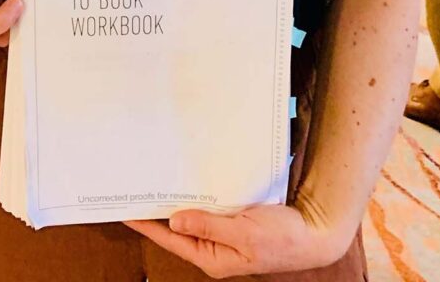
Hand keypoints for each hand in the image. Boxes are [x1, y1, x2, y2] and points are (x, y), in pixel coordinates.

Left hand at [124, 201, 348, 277]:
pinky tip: (183, 181)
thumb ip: (209, 226)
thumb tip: (174, 222)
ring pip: (190, 217)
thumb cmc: (284, 238)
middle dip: (155, 210)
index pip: (170, 239)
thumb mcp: (245, 233)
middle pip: (175, 228)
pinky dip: (193, 196)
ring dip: (173, 200)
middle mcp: (213, 248)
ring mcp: (223, 235)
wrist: (315, 233)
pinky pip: (206, 208)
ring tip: (150, 182)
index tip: (124, 209)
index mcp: (212, 257)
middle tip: (133, 189)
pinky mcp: (232, 221)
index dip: (146, 223)